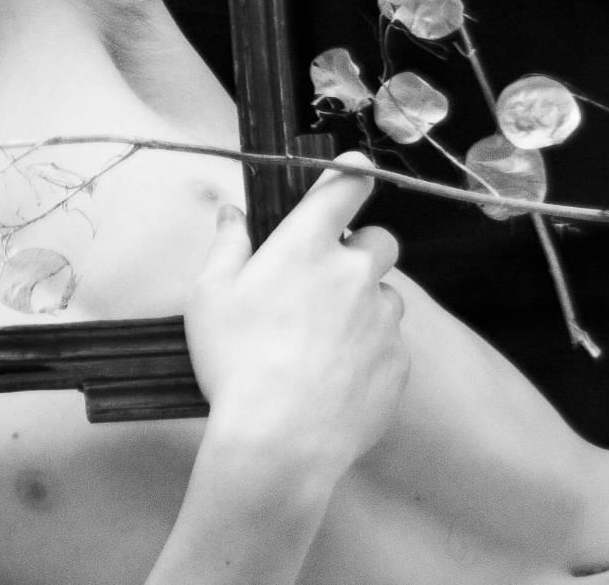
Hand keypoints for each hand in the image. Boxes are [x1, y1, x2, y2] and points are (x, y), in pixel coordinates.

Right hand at [185, 153, 408, 480]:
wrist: (281, 439)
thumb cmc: (235, 359)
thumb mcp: (209, 296)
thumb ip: (226, 245)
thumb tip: (232, 212)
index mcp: (307, 246)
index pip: (343, 189)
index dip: (351, 173)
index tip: (356, 169)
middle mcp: (355, 273)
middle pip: (380, 240)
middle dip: (360, 249)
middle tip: (326, 277)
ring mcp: (383, 320)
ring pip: (387, 296)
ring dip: (365, 303)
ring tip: (325, 339)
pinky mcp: (399, 365)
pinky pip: (391, 345)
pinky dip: (371, 350)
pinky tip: (336, 375)